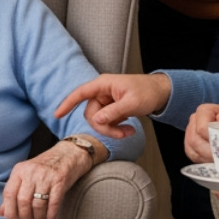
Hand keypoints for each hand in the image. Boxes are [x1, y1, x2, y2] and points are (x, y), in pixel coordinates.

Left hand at [0, 141, 92, 218]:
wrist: (68, 154)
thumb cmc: (45, 166)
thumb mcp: (26, 175)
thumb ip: (13, 192)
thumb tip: (1, 212)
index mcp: (19, 170)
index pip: (9, 194)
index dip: (9, 212)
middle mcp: (31, 172)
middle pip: (23, 201)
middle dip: (24, 217)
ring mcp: (46, 176)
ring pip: (37, 204)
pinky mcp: (60, 181)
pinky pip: (53, 203)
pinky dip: (50, 215)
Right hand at [54, 72, 170, 139]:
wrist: (161, 93)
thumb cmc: (148, 91)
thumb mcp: (132, 103)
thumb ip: (113, 112)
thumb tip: (97, 121)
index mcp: (104, 84)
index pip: (80, 93)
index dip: (67, 103)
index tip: (57, 114)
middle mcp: (102, 92)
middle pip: (91, 113)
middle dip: (104, 127)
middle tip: (121, 133)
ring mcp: (106, 101)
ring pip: (98, 121)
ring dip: (112, 130)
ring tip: (128, 131)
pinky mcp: (111, 109)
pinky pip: (106, 122)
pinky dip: (116, 129)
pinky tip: (128, 129)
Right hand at [183, 103, 218, 163]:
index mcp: (203, 111)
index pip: (202, 128)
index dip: (212, 138)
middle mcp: (193, 122)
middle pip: (195, 140)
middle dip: (211, 151)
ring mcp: (190, 136)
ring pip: (194, 151)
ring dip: (209, 157)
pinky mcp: (191, 149)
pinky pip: (194, 158)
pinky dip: (207, 161)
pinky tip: (217, 161)